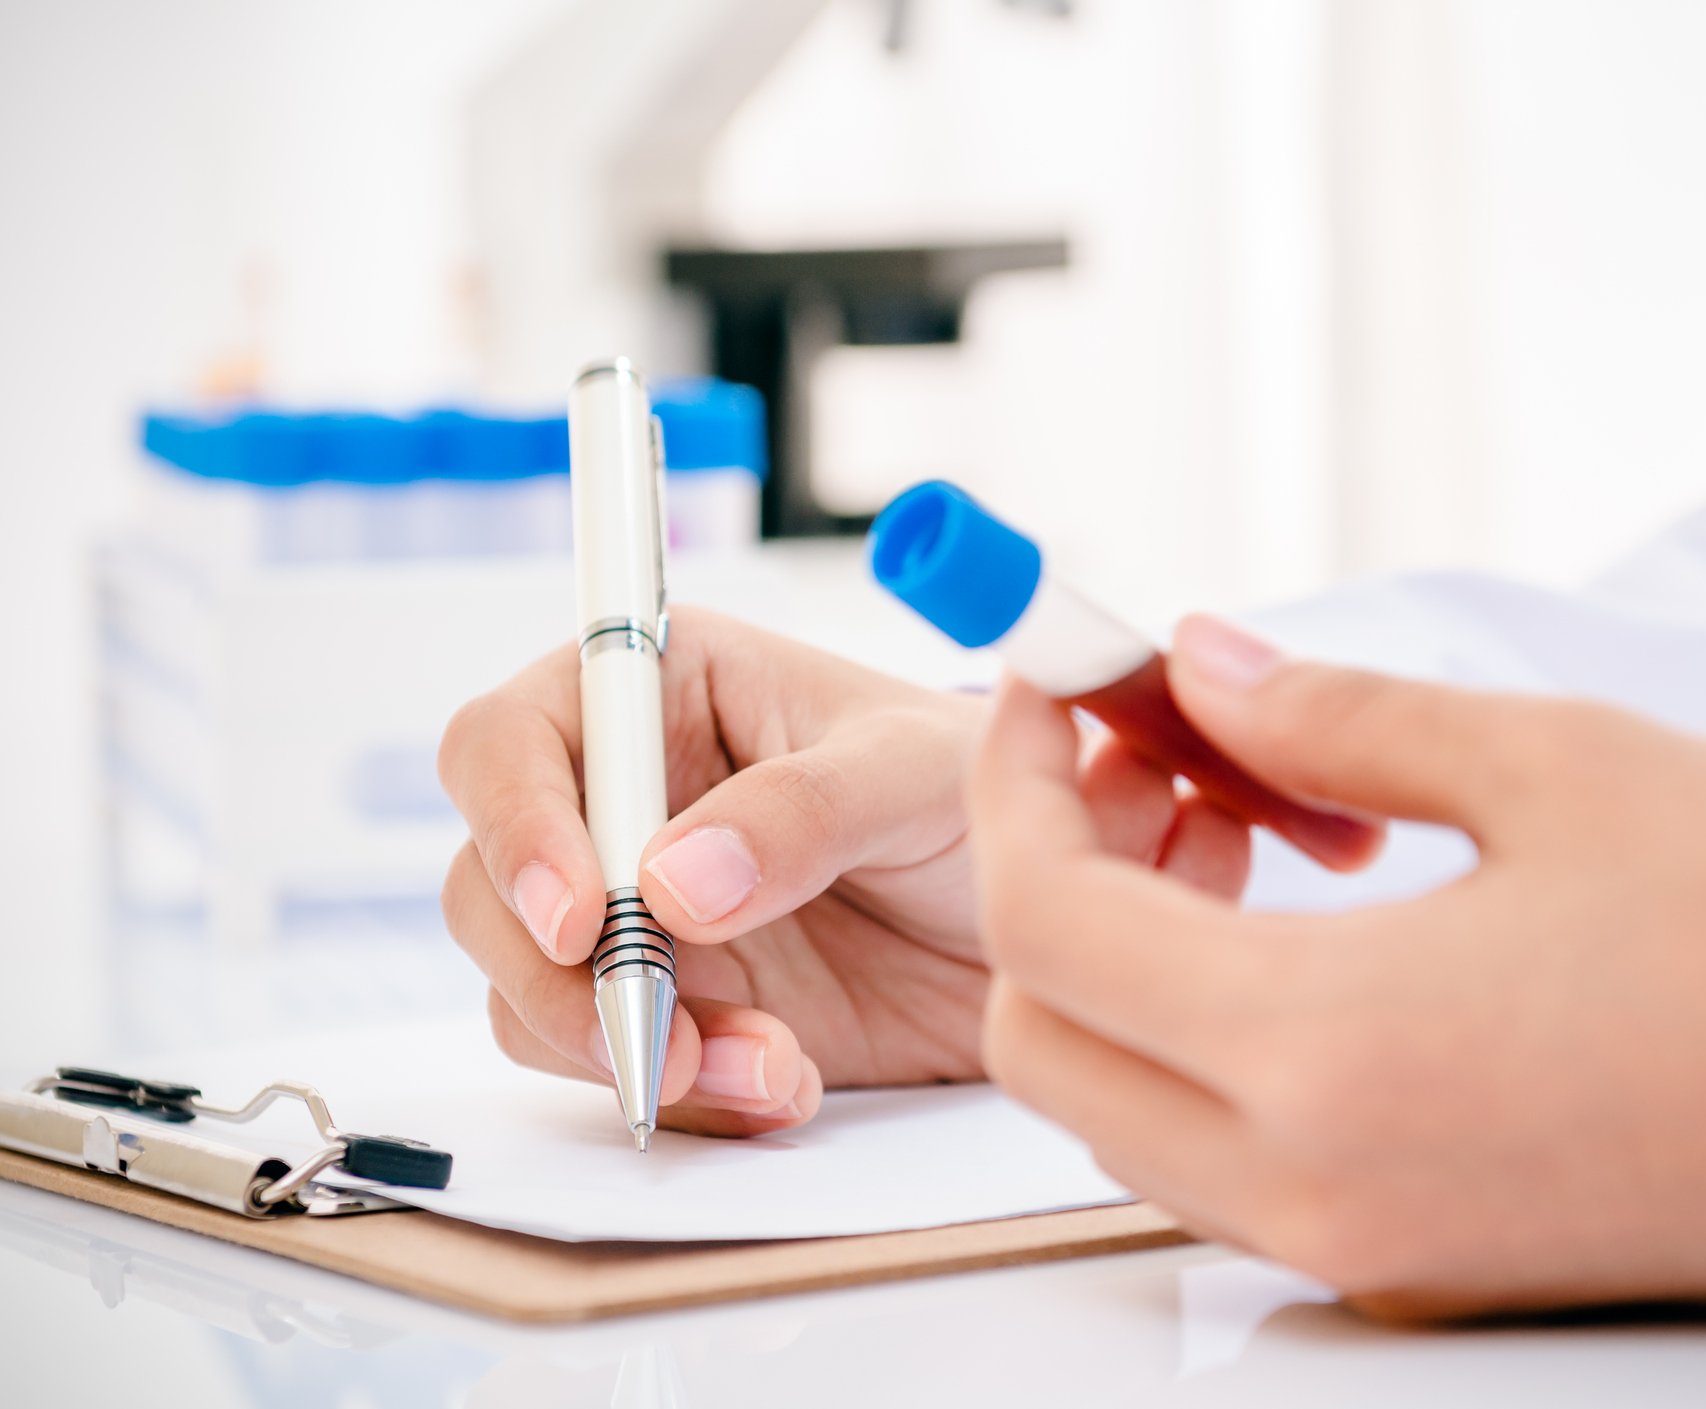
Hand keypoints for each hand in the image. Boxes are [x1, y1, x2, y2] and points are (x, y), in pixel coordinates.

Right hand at [438, 608, 998, 1135]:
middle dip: (559, 979)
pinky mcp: (670, 1006)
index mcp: (659, 690)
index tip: (582, 921)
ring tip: (772, 1066)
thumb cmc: (983, 795)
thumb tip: (671, 884)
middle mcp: (621, 798)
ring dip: (626, 1051)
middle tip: (653, 1041)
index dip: (517, 828)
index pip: (510, 741)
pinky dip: (685, 1094)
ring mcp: (635, 913)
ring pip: (533, 993)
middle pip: (489, 886)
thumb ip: (803, 810)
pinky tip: (785, 1082)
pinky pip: (612, 1066)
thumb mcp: (918, 774)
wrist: (1039, 922)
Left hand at [969, 614, 1705, 1316]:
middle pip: (1044, 1044)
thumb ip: (1335, 716)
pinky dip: (1202, 1048)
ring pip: (1123, 1115)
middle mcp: (1315, 1185)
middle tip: (1132, 762)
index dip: (1012, 784)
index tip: (1045, 692)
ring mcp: (1364, 1248)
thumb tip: (1199, 665)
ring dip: (1119, 968)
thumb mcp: (1559, 764)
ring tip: (1223, 831)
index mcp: (1328, 1052)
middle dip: (1041, 884)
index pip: (1043, 926)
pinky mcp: (1419, 1267)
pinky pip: (1225, 1167)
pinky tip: (1290, 938)